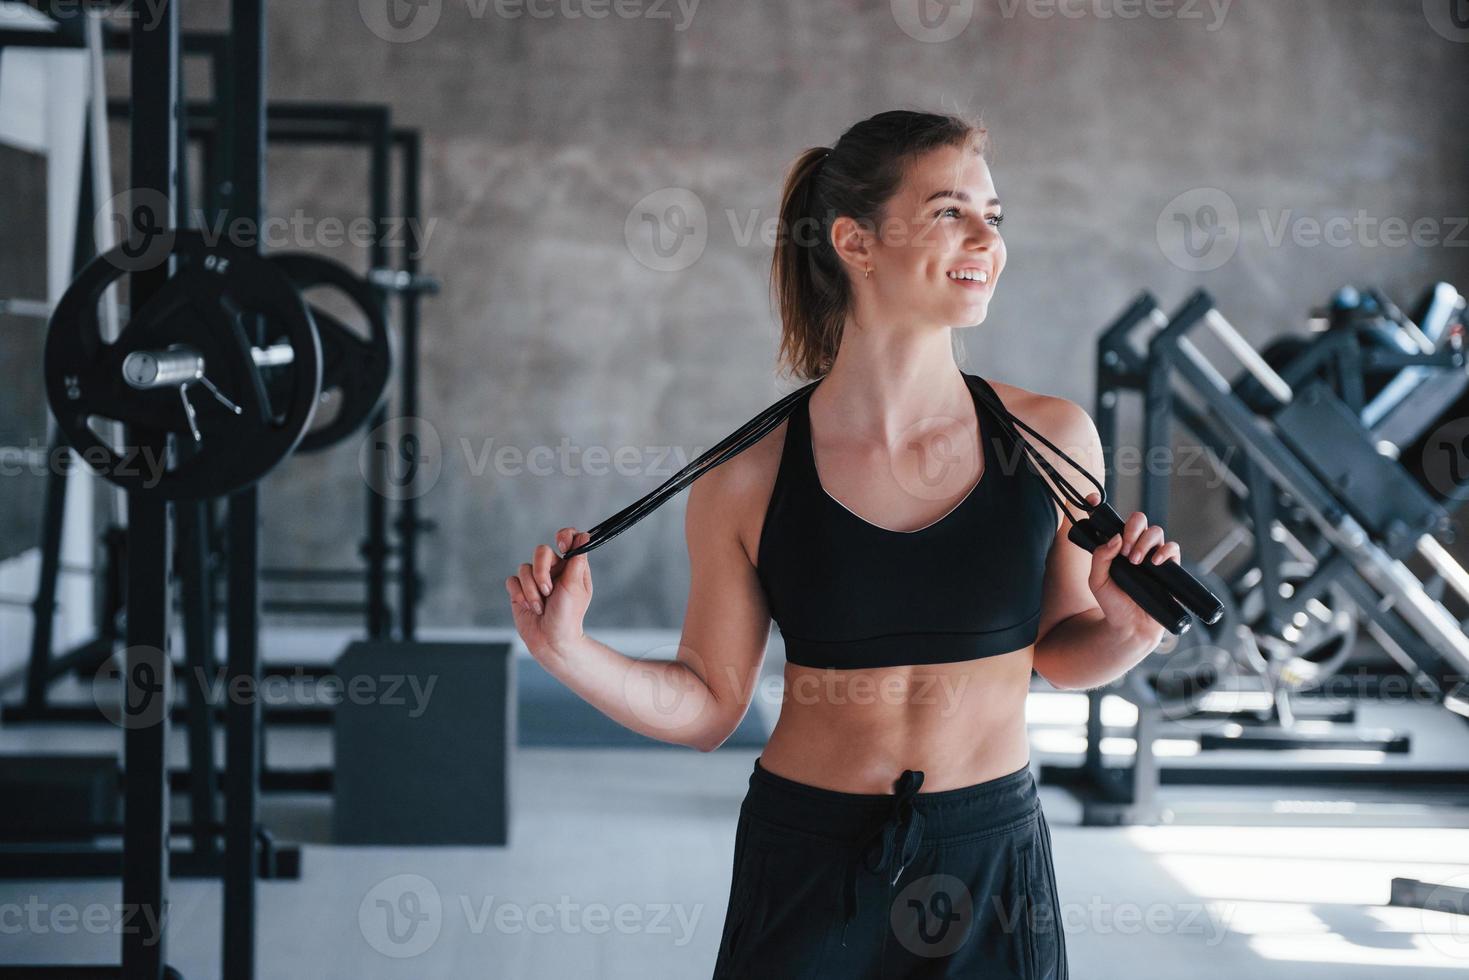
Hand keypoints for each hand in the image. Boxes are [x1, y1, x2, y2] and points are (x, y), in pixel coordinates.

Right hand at [505, 527, 593, 663]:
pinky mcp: (520, 590)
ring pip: (524, 568)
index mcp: (571, 567)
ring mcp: (535, 580)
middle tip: (548, 591)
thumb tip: (585, 536)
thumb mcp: (575, 587)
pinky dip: (519, 594)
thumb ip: (577, 561)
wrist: (551, 641)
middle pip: (541, 551)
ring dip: (532, 591)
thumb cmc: (568, 616)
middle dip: (541, 572)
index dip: (564, 536)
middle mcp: (553, 570)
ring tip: (540, 607)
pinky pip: (512, 580)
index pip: (568, 539)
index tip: (562, 547)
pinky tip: (528, 607)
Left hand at [1083, 491, 1180, 645]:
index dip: (1100, 506)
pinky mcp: (1169, 567)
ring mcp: (1152, 555)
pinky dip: (1165, 550)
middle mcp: (1134, 547)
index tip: (1092, 499)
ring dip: (1144, 541)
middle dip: (1131, 528)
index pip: (1109, 521)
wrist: (1130, 627)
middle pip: (1138, 520)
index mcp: (1115, 547)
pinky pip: (1173, 547)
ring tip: (1135, 561)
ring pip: (1156, 531)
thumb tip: (1114, 538)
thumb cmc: (1113, 604)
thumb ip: (1100, 558)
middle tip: (1124, 549)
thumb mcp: (1097, 581)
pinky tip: (1156, 561)